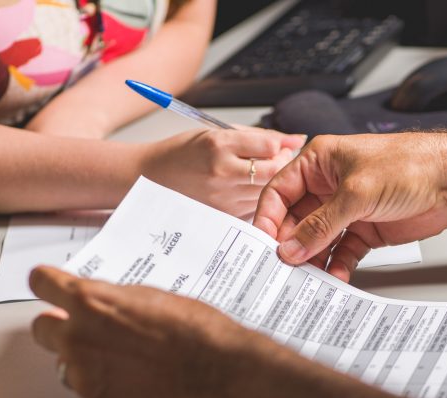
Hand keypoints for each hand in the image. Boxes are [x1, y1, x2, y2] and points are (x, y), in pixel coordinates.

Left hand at [29, 266, 251, 397]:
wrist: (223, 374)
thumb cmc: (198, 332)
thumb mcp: (151, 297)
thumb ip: (113, 300)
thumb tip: (100, 305)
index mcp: (90, 302)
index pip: (42, 284)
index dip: (48, 285)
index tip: (49, 288)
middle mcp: (78, 341)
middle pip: (42, 330)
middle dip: (60, 329)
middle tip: (88, 333)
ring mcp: (86, 381)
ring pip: (70, 371)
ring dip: (90, 367)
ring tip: (131, 367)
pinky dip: (114, 396)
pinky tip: (143, 389)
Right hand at [141, 128, 305, 217]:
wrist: (150, 179)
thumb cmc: (182, 154)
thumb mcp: (216, 134)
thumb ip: (257, 137)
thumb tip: (296, 139)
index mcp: (218, 145)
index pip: (270, 145)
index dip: (283, 144)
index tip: (283, 144)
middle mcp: (222, 172)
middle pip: (274, 171)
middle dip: (282, 163)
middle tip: (277, 159)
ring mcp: (223, 197)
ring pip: (268, 190)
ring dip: (272, 181)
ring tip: (258, 173)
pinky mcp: (224, 215)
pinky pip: (255, 206)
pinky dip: (258, 197)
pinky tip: (245, 189)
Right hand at [253, 134, 446, 280]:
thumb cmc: (410, 164)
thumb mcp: (356, 193)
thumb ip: (321, 224)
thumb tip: (291, 247)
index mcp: (319, 163)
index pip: (279, 192)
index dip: (267, 218)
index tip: (263, 243)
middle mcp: (328, 186)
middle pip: (295, 220)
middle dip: (290, 244)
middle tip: (284, 267)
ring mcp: (346, 210)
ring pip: (317, 240)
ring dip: (312, 259)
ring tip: (307, 277)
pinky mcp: (364, 230)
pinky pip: (341, 252)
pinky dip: (337, 266)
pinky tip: (335, 276)